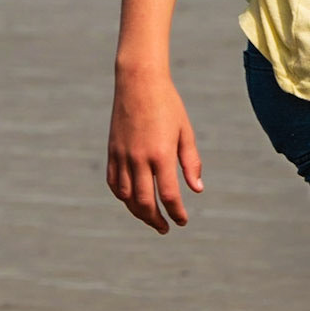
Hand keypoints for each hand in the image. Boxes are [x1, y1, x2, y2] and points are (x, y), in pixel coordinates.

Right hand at [107, 65, 202, 233]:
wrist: (138, 82)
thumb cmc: (168, 105)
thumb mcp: (185, 132)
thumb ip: (191, 162)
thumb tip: (197, 189)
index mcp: (161, 154)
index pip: (168, 195)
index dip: (176, 212)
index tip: (182, 221)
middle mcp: (139, 159)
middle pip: (144, 202)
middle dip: (156, 220)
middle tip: (165, 228)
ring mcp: (122, 156)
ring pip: (126, 197)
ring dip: (138, 212)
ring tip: (150, 218)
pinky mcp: (112, 151)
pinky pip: (113, 182)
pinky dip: (122, 196)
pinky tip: (131, 201)